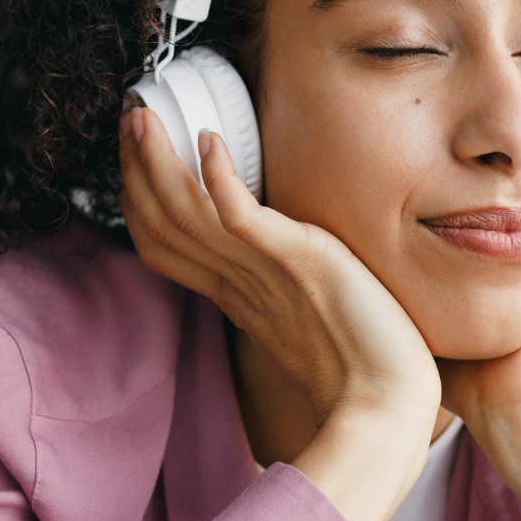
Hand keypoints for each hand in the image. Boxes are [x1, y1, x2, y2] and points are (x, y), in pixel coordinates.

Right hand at [117, 104, 440, 425]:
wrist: (389, 404)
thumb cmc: (359, 370)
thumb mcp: (302, 315)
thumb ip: (275, 288)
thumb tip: (271, 269)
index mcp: (232, 295)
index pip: (160, 244)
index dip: (138, 197)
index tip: (135, 153)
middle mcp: (237, 282)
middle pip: (161, 222)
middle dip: (137, 167)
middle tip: (131, 116)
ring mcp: (264, 271)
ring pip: (186, 213)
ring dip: (161, 161)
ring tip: (148, 118)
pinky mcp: (300, 260)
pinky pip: (244, 218)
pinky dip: (221, 180)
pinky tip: (210, 141)